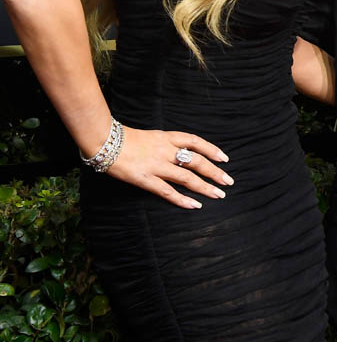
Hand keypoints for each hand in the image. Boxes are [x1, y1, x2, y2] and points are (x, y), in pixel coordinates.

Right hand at [105, 128, 232, 209]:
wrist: (103, 141)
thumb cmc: (124, 139)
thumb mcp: (151, 136)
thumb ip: (166, 144)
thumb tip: (181, 153)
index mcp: (167, 137)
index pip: (196, 142)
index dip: (212, 150)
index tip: (225, 158)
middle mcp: (165, 150)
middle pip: (196, 161)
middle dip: (214, 172)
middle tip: (228, 181)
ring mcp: (156, 165)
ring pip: (187, 177)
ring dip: (205, 187)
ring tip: (219, 194)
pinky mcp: (145, 179)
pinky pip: (167, 191)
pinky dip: (182, 199)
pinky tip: (195, 205)